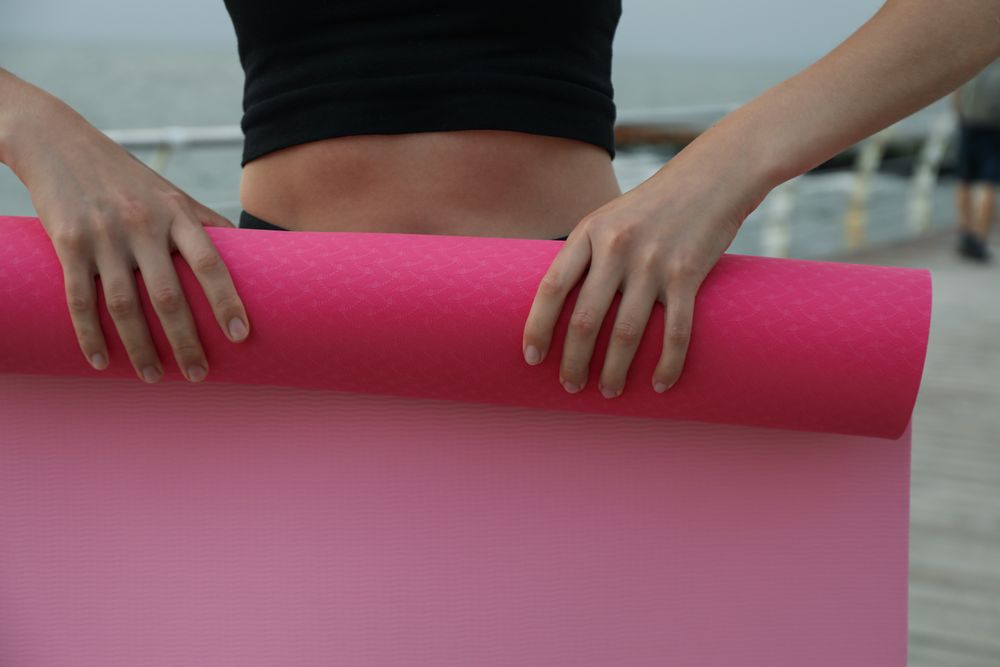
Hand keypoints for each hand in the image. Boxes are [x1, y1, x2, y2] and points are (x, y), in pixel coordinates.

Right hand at [11, 94, 249, 383]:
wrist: (59, 143)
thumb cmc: (128, 178)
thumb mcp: (172, 193)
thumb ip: (207, 224)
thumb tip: (254, 253)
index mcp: (176, 212)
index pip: (210, 263)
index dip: (226, 300)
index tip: (241, 335)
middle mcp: (142, 224)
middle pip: (168, 295)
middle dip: (186, 340)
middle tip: (198, 374)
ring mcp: (104, 235)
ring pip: (125, 305)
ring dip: (141, 347)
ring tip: (153, 377)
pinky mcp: (68, 243)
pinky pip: (80, 299)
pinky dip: (90, 334)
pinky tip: (102, 361)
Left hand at [521, 156, 758, 397]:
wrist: (711, 178)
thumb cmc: (652, 206)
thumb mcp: (608, 218)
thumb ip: (584, 256)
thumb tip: (559, 306)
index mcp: (589, 232)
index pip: (553, 288)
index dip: (538, 327)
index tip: (532, 357)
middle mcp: (617, 248)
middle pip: (586, 319)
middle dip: (574, 361)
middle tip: (570, 386)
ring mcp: (653, 262)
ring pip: (627, 333)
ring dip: (615, 370)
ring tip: (608, 391)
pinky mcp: (688, 274)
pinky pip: (675, 332)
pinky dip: (667, 364)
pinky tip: (659, 385)